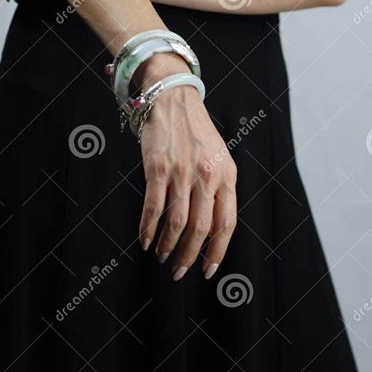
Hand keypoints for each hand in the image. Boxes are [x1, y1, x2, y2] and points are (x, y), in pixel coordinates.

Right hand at [137, 52, 237, 280]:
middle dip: (189, 257)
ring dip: (167, 246)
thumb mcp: (219, 158)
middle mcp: (207, 175)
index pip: (226, 224)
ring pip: (176, 223)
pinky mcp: (157, 168)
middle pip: (200, 229)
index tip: (207, 271)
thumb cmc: (196, 133)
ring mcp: (181, 172)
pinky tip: (145, 239)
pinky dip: (147, 229)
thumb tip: (211, 231)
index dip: (217, 253)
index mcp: (227, 175)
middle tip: (178, 270)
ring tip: (161, 255)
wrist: (174, 99)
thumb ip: (218, 190)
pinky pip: (153, 208)